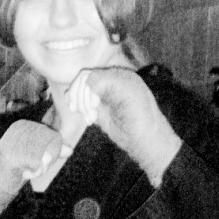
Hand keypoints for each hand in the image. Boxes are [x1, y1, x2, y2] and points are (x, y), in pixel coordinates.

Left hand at [66, 67, 180, 185]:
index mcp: (116, 82)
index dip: (75, 93)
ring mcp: (125, 78)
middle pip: (85, 74)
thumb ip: (88, 104)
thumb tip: (69, 94)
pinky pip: (96, 81)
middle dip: (77, 96)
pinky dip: (90, 98)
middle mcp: (121, 76)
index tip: (76, 111)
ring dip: (83, 99)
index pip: (87, 77)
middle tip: (86, 117)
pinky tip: (95, 112)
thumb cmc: (130, 134)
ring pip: (89, 77)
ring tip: (91, 117)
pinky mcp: (125, 83)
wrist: (150, 143)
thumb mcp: (103, 116)